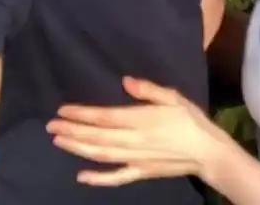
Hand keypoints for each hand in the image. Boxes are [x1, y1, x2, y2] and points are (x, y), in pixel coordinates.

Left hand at [46, 76, 230, 186]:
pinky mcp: (140, 173)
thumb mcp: (173, 97)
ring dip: (77, 149)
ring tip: (58, 141)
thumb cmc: (190, 120)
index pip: (104, 117)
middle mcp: (134, 140)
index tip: (63, 110)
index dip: (82, 114)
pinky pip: (116, 177)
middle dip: (72, 130)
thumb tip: (126, 81)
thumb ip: (148, 90)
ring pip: (101, 155)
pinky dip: (97, 178)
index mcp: (141, 120)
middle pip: (97, 137)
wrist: (208, 152)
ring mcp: (135, 159)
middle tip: (51, 125)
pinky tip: (81, 176)